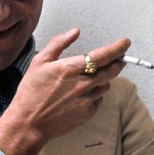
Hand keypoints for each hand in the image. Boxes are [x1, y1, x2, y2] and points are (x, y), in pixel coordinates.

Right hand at [0, 27, 130, 154]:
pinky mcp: (88, 113)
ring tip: (89, 79)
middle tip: (118, 58)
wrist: (29, 123)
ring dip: (103, 79)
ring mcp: (87, 100)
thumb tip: (74, 32)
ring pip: (106, 85)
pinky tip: (80, 94)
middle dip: (119, 62)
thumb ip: (59, 43)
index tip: (124, 43)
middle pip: (112, 70)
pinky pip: (98, 99)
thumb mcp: (39, 62)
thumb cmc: (31, 94)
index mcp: (71, 69)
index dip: (118, 48)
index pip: (103, 55)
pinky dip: (94, 94)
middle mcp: (82, 84)